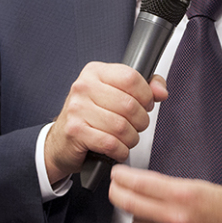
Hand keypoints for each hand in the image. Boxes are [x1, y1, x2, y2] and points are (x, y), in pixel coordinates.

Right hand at [45, 62, 167, 183]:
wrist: (61, 141)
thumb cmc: (92, 116)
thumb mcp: (116, 93)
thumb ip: (144, 88)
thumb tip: (161, 91)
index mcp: (95, 72)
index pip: (131, 77)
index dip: (146, 95)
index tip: (145, 104)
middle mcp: (83, 86)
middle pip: (129, 104)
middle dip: (140, 121)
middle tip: (137, 125)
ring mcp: (77, 108)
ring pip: (121, 126)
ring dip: (131, 138)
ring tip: (127, 138)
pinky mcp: (75, 131)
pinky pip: (110, 143)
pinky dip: (120, 150)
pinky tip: (117, 148)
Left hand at [108, 165, 221, 222]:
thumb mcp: (197, 186)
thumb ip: (166, 187)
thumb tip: (138, 184)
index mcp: (184, 196)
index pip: (139, 184)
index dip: (122, 178)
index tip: (116, 174)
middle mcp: (178, 219)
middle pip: (131, 205)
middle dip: (118, 194)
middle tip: (116, 187)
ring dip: (140, 214)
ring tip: (151, 207)